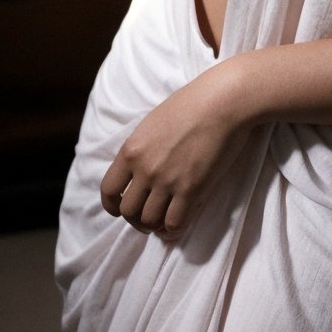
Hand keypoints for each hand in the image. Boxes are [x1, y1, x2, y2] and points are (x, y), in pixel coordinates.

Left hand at [99, 68, 251, 239]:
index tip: (121, 209)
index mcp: (130, 150)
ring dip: (155, 226)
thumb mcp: (153, 123)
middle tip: (148, 218)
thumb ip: (142, 149)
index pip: (108, 190)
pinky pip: (175, 223)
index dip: (113, 206)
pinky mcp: (192, 189)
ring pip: (149, 221)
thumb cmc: (192, 104)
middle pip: (128, 211)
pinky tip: (178, 225)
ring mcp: (167, 181)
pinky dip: (174, 229)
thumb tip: (140, 170)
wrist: (223, 101)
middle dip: (136, 219)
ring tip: (163, 223)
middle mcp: (144, 169)